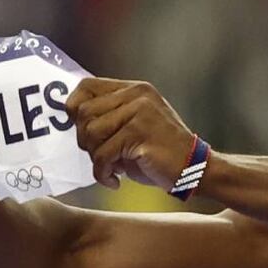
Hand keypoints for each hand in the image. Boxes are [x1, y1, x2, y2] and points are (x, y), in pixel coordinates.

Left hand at [66, 77, 196, 190]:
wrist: (194, 169)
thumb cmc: (161, 153)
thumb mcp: (135, 125)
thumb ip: (110, 117)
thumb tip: (72, 118)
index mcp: (134, 89)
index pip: (87, 86)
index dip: (74, 107)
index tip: (80, 130)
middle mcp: (136, 95)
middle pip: (84, 112)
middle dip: (85, 140)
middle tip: (101, 156)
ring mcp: (139, 112)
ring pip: (92, 133)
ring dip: (96, 158)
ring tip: (111, 167)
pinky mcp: (140, 134)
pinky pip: (103, 155)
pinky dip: (103, 174)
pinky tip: (115, 181)